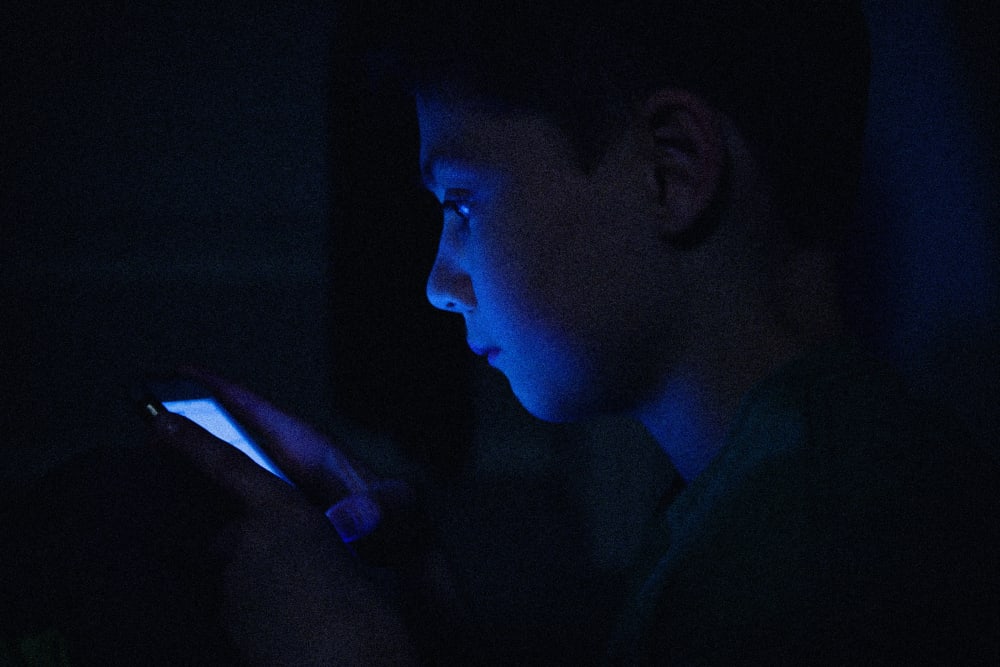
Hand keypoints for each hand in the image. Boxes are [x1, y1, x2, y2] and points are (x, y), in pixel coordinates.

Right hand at [148, 373, 416, 664]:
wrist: (401, 553)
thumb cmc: (399, 523)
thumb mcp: (398, 508)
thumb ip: (379, 507)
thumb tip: (350, 517)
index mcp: (313, 449)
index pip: (261, 412)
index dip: (224, 391)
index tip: (187, 373)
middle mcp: (292, 462)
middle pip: (235, 432)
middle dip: (195, 419)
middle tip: (151, 410)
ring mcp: (282, 487)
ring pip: (231, 463)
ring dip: (196, 454)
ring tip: (155, 447)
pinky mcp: (277, 512)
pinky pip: (236, 495)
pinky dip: (210, 493)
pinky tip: (183, 501)